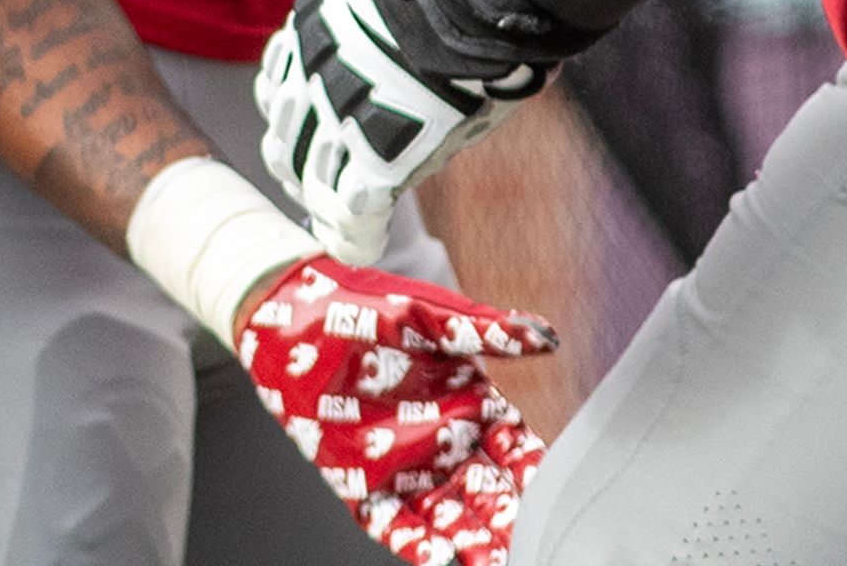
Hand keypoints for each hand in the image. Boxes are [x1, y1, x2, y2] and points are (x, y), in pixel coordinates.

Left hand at [236, 257, 553, 565]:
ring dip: (474, 542)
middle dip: (510, 521)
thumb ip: (487, 331)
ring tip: (496, 560)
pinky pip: (397, 526)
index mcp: (469, 404)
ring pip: (451, 518)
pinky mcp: (363, 486)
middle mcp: (443, 443)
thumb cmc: (363, 305)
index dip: (536, 473)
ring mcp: (405, 468)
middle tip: (533, 544)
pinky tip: (440, 559)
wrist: (290, 313)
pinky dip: (419, 547)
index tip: (556, 495)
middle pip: (489, 494)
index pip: (515, 450)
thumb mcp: (429, 315)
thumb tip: (547, 337)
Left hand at [258, 0, 542, 262]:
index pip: (276, 85)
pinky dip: (356, 233)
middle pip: (283, 140)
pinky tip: (365, 241)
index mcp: (308, 29)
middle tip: (321, 185)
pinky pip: (352, 213)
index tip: (308, 129)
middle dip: (300, 165)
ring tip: (344, 223)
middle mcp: (309, 78)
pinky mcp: (375, 159)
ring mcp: (338, 121)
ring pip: (312, 181)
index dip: (292, 114)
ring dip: (326, 203)